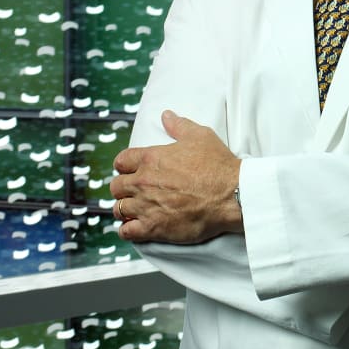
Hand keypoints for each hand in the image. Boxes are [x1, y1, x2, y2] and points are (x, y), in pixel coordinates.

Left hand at [110, 110, 241, 243]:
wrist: (232, 195)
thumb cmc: (218, 166)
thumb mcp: (200, 136)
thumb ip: (179, 126)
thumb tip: (166, 115)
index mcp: (150, 158)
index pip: (121, 161)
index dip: (124, 166)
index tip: (130, 170)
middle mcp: (143, 182)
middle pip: (116, 186)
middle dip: (123, 188)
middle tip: (134, 191)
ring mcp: (146, 206)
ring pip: (119, 209)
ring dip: (125, 209)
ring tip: (134, 210)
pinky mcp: (153, 227)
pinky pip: (127, 232)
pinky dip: (128, 230)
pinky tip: (135, 227)